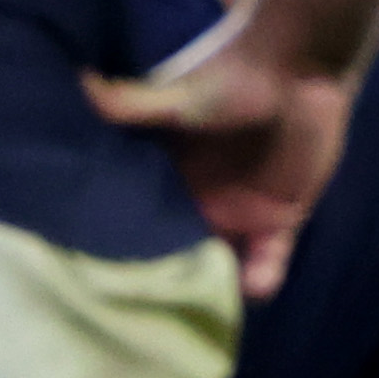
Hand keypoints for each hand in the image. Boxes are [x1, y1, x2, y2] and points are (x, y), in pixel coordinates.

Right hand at [89, 25, 353, 299]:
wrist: (302, 65)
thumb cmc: (234, 75)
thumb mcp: (178, 95)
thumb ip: (129, 104)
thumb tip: (76, 84)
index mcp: (165, 179)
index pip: (137, 223)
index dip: (123, 251)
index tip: (99, 281)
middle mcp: (196, 203)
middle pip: (174, 254)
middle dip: (163, 283)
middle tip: (145, 313)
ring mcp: (239, 213)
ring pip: (217, 266)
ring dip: (211, 287)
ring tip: (200, 308)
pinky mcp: (281, 218)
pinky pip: (269, 260)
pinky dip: (262, 278)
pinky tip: (255, 284)